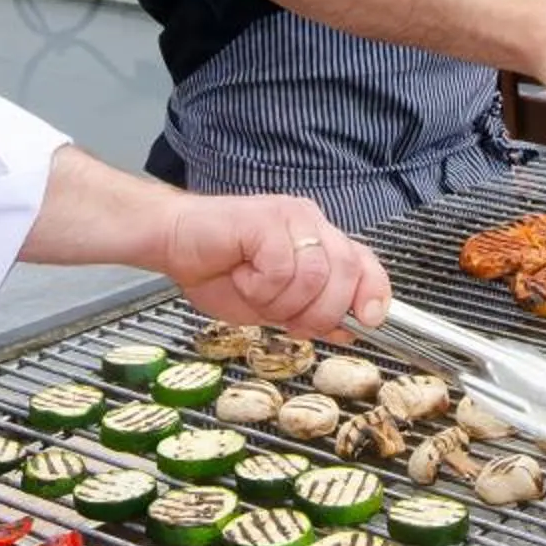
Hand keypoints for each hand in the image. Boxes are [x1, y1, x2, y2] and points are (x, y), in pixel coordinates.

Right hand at [160, 193, 390, 336]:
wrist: (172, 242)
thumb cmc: (218, 271)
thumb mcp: (274, 305)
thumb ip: (312, 312)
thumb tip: (350, 329)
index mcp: (318, 240)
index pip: (364, 263)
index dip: (372, 293)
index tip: (367, 321)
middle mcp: (310, 223)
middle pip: (345, 273)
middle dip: (320, 312)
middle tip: (287, 319)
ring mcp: (290, 217)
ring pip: (315, 275)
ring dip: (282, 301)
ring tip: (255, 291)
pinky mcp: (265, 219)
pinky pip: (281, 268)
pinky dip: (260, 287)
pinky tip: (242, 275)